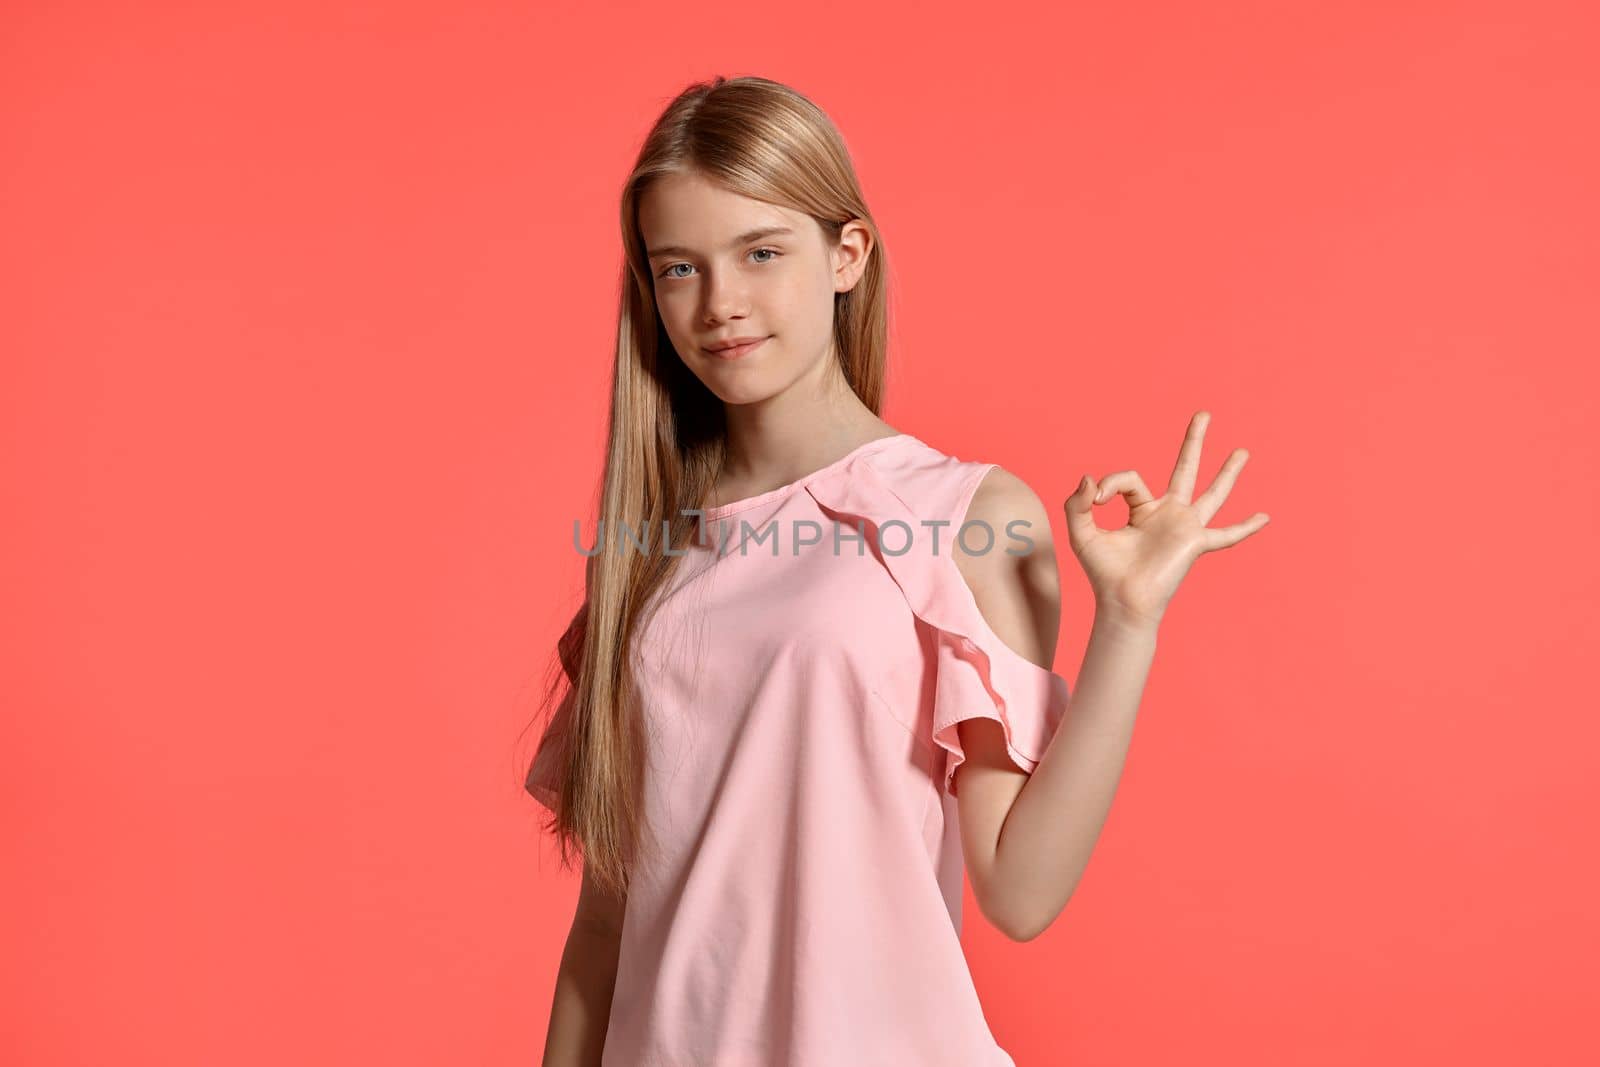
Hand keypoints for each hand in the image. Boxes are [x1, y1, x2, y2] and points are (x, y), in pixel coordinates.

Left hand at [1063, 411, 1269, 627]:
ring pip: (1212, 493)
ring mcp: (1185, 528)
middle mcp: (1168, 514)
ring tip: (1242, 451)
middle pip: (1185, 469)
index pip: (1131, 479)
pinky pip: (1225, 534)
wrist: (1122, 602)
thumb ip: (1078, 504)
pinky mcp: (1196, 544)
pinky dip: (1245, 527)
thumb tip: (1090, 478)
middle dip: (1194, 441)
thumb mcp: (1081, 533)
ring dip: (1228, 472)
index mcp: (1142, 510)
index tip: (1097, 499)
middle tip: (1203, 413)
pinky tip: (1265, 518)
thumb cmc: (1103, 572)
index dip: (1112, 483)